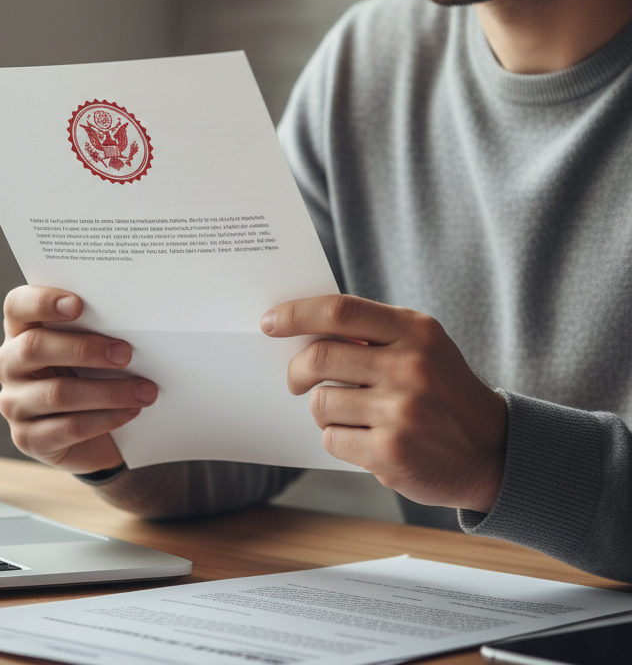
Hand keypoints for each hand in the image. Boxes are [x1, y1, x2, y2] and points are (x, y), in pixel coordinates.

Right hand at [0, 285, 157, 472]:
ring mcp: (13, 403)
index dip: (42, 301)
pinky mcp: (27, 438)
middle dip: (84, 349)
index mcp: (19, 330)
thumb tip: (130, 322)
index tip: (78, 304)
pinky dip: (105, 418)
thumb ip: (93, 329)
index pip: (17, 306)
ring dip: (108, 391)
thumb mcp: (87, 348)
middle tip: (125, 353)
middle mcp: (7, 364)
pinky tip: (130, 411)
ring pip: (58, 393)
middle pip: (33, 348)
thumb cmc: (89, 374)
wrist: (90, 434)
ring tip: (143, 390)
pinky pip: (68, 427)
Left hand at [261, 294, 505, 512]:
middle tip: (296, 380)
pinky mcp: (391, 453)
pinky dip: (339, 439)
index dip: (296, 313)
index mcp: (415, 331)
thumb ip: (372, 333)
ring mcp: (401, 412)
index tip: (269, 322)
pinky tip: (367, 439)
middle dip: (297, 370)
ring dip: (324, 410)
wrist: (496, 451)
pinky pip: (332, 439)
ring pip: (321, 403)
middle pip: (319, 357)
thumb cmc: (443, 391)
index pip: (339, 310)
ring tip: (351, 414)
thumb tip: (299, 330)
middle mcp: (409, 367)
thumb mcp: (422, 347)